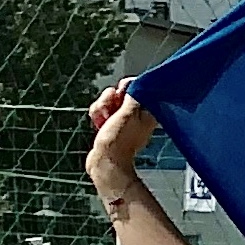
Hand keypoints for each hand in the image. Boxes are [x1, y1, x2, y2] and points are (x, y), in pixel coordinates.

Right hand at [86, 84, 156, 200]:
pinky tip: (98, 124)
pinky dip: (98, 116)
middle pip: (119, 93)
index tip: (120, 94)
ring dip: (101, 107)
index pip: (136, 88)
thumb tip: (134, 83)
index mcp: (147, 112)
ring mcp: (123, 121)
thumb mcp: (128, 113)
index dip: (125, 88)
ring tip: (102, 120)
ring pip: (108, 102)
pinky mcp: (111, 126)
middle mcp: (137, 116)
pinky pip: (102, 112)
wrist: (105, 162)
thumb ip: (133, 95)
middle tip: (109, 110)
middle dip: (109, 99)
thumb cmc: (119, 141)